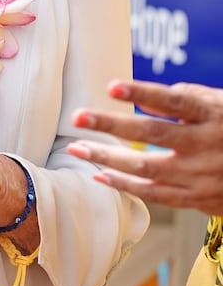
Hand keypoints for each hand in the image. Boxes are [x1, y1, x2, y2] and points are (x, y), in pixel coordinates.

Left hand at [69, 79, 222, 214]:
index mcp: (213, 115)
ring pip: (146, 168)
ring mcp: (201, 175)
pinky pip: (155, 194)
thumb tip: (148, 95)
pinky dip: (125, 185)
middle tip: (78, 117)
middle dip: (110, 126)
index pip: (174, 101)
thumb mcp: (220, 105)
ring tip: (77, 148)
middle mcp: (206, 145)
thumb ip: (188, 98)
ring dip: (107, 158)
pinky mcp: (197, 198)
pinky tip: (100, 176)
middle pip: (152, 134)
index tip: (111, 87)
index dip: (142, 93)